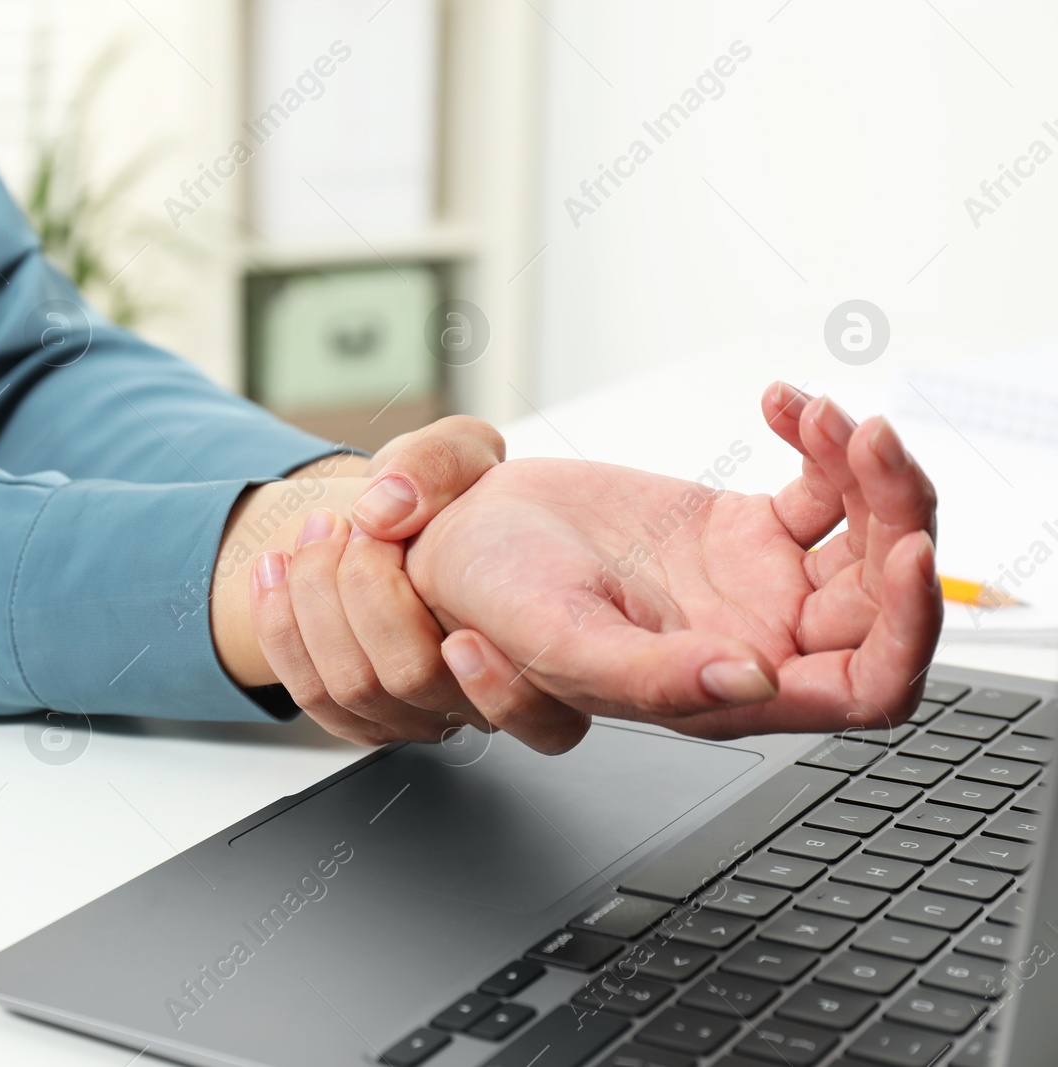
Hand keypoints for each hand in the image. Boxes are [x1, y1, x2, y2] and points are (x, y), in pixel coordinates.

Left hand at [246, 417, 509, 745]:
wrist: (402, 520)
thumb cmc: (450, 497)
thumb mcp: (462, 450)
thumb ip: (442, 461)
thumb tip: (387, 509)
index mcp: (533, 648)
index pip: (540, 716)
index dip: (499, 688)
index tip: (462, 638)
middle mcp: (478, 699)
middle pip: (411, 677)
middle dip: (365, 586)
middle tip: (360, 526)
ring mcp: (415, 714)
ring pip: (351, 685)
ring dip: (315, 598)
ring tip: (318, 530)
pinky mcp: (359, 716)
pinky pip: (311, 691)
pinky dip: (278, 624)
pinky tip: (275, 567)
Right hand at [406, 383, 941, 748]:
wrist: (459, 537)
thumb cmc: (492, 602)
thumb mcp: (560, 640)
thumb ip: (654, 677)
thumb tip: (752, 682)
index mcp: (726, 692)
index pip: (866, 687)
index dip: (910, 632)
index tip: (910, 552)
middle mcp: (758, 642)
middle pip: (885, 602)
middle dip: (900, 518)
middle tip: (869, 444)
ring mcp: (759, 586)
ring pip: (868, 538)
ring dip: (870, 471)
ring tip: (823, 413)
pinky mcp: (745, 530)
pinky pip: (820, 487)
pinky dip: (816, 438)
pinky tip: (781, 403)